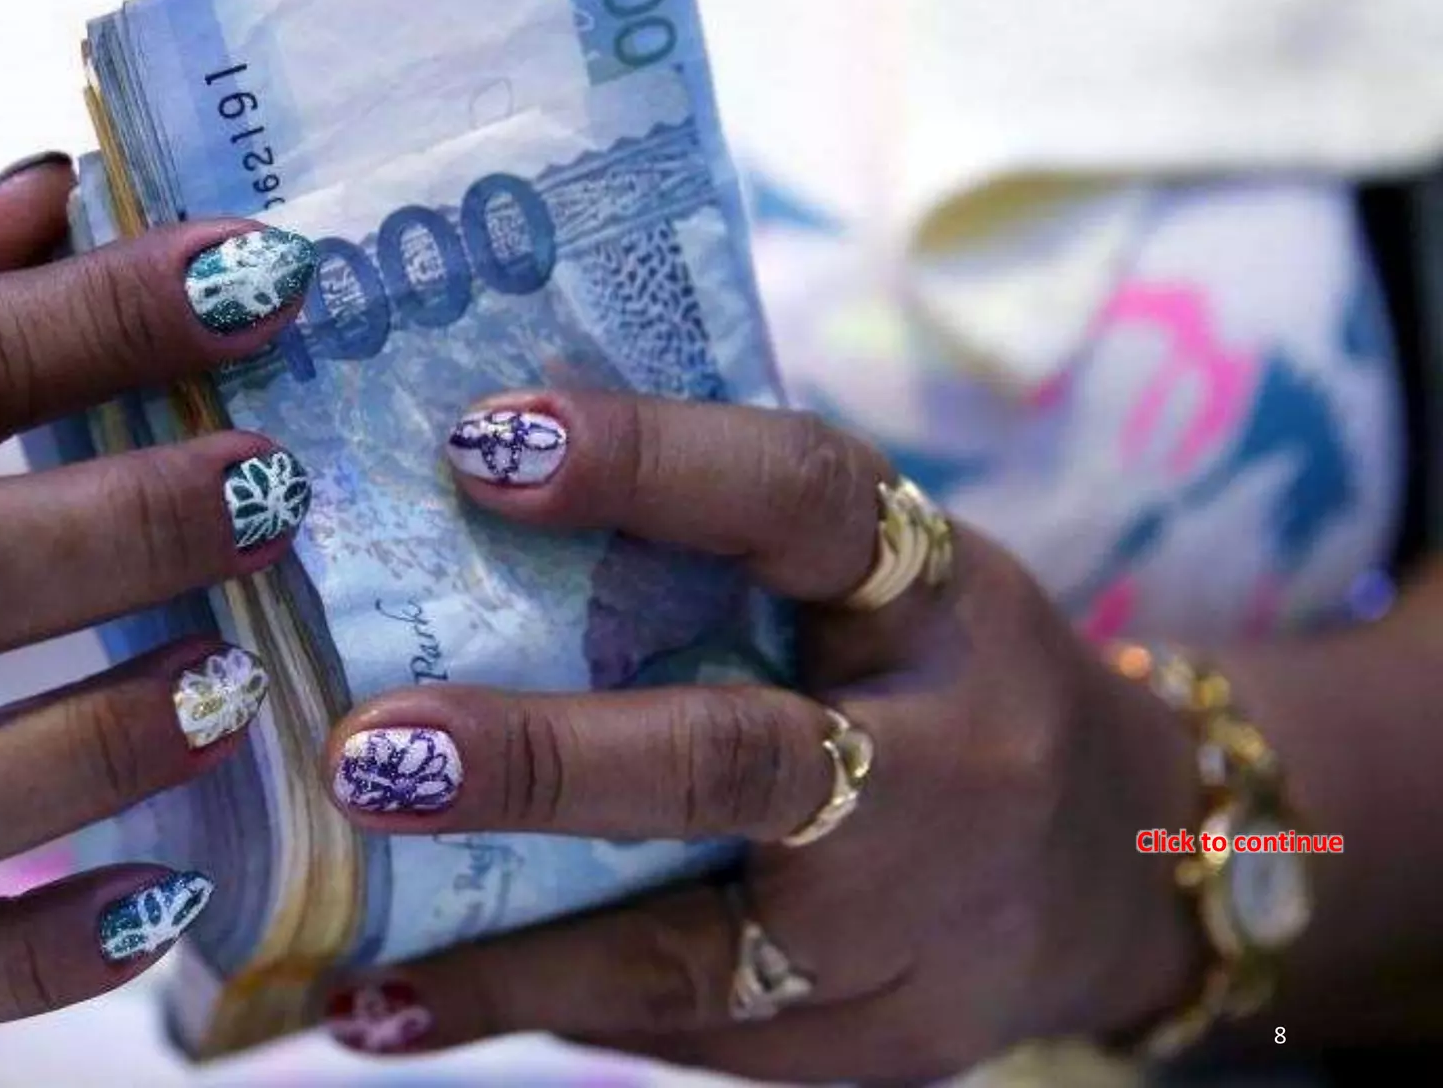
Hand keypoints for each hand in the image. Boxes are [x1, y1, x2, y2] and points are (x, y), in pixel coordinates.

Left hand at [315, 391, 1207, 1080]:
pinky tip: (417, 1006)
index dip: (648, 461)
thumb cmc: (941, 675)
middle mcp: (941, 760)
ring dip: (506, 960)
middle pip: (735, 761)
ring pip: (691, 953)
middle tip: (366, 751)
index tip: (479, 442)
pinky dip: (548, 1013)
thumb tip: (472, 485)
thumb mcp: (884, 581)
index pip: (800, 499)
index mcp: (935, 599)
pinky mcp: (877, 1042)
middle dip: (540, 761)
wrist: (1122, 863)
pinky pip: (693, 1037)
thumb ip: (730, 550)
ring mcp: (913, 924)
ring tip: (348, 972)